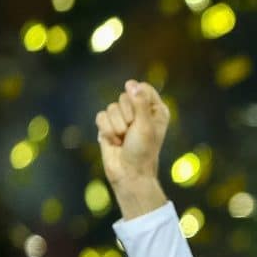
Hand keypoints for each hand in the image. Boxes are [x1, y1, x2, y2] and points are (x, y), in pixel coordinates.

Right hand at [94, 80, 171, 218]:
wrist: (128, 173)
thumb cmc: (143, 151)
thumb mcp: (145, 126)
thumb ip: (139, 103)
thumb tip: (131, 83)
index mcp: (155, 110)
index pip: (143, 88)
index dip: (138, 98)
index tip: (140, 115)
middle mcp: (140, 111)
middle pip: (125, 96)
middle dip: (127, 116)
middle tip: (132, 132)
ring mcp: (123, 118)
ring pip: (111, 107)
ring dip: (116, 126)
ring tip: (123, 140)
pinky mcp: (108, 125)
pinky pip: (100, 116)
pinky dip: (106, 131)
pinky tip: (114, 142)